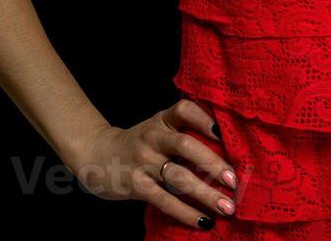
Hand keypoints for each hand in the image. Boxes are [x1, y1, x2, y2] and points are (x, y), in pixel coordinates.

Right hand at [65, 99, 238, 227]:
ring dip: (206, 194)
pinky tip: (204, 221)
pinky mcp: (137, 185)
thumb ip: (183, 133)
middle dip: (213, 164)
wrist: (97, 154)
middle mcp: (153, 137)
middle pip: (186, 145)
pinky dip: (187, 212)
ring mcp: (144, 161)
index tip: (224, 134)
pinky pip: (166, 200)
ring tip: (227, 208)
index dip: (204, 119)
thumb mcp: (157, 128)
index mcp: (162, 120)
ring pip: (179, 177)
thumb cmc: (139, 143)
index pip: (184, 110)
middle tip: (233, 181)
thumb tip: (227, 152)